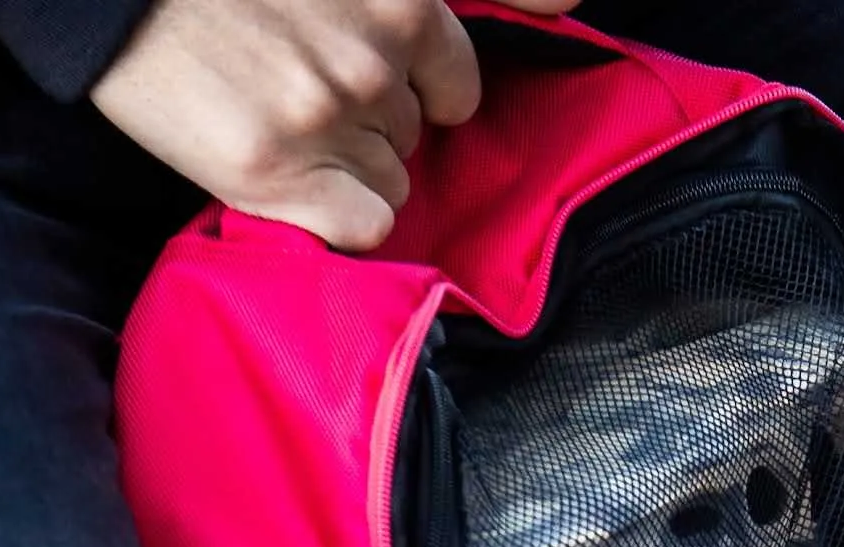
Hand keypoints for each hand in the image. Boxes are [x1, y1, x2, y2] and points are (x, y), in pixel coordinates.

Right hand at [92, 0, 572, 252]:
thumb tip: (569, 1)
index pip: (460, 76)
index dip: (422, 86)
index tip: (378, 79)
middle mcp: (374, 50)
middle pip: (423, 126)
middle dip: (379, 116)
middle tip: (302, 87)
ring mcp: (327, 114)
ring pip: (395, 179)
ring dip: (352, 164)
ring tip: (277, 119)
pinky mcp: (275, 173)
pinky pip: (365, 227)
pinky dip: (336, 215)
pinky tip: (286, 175)